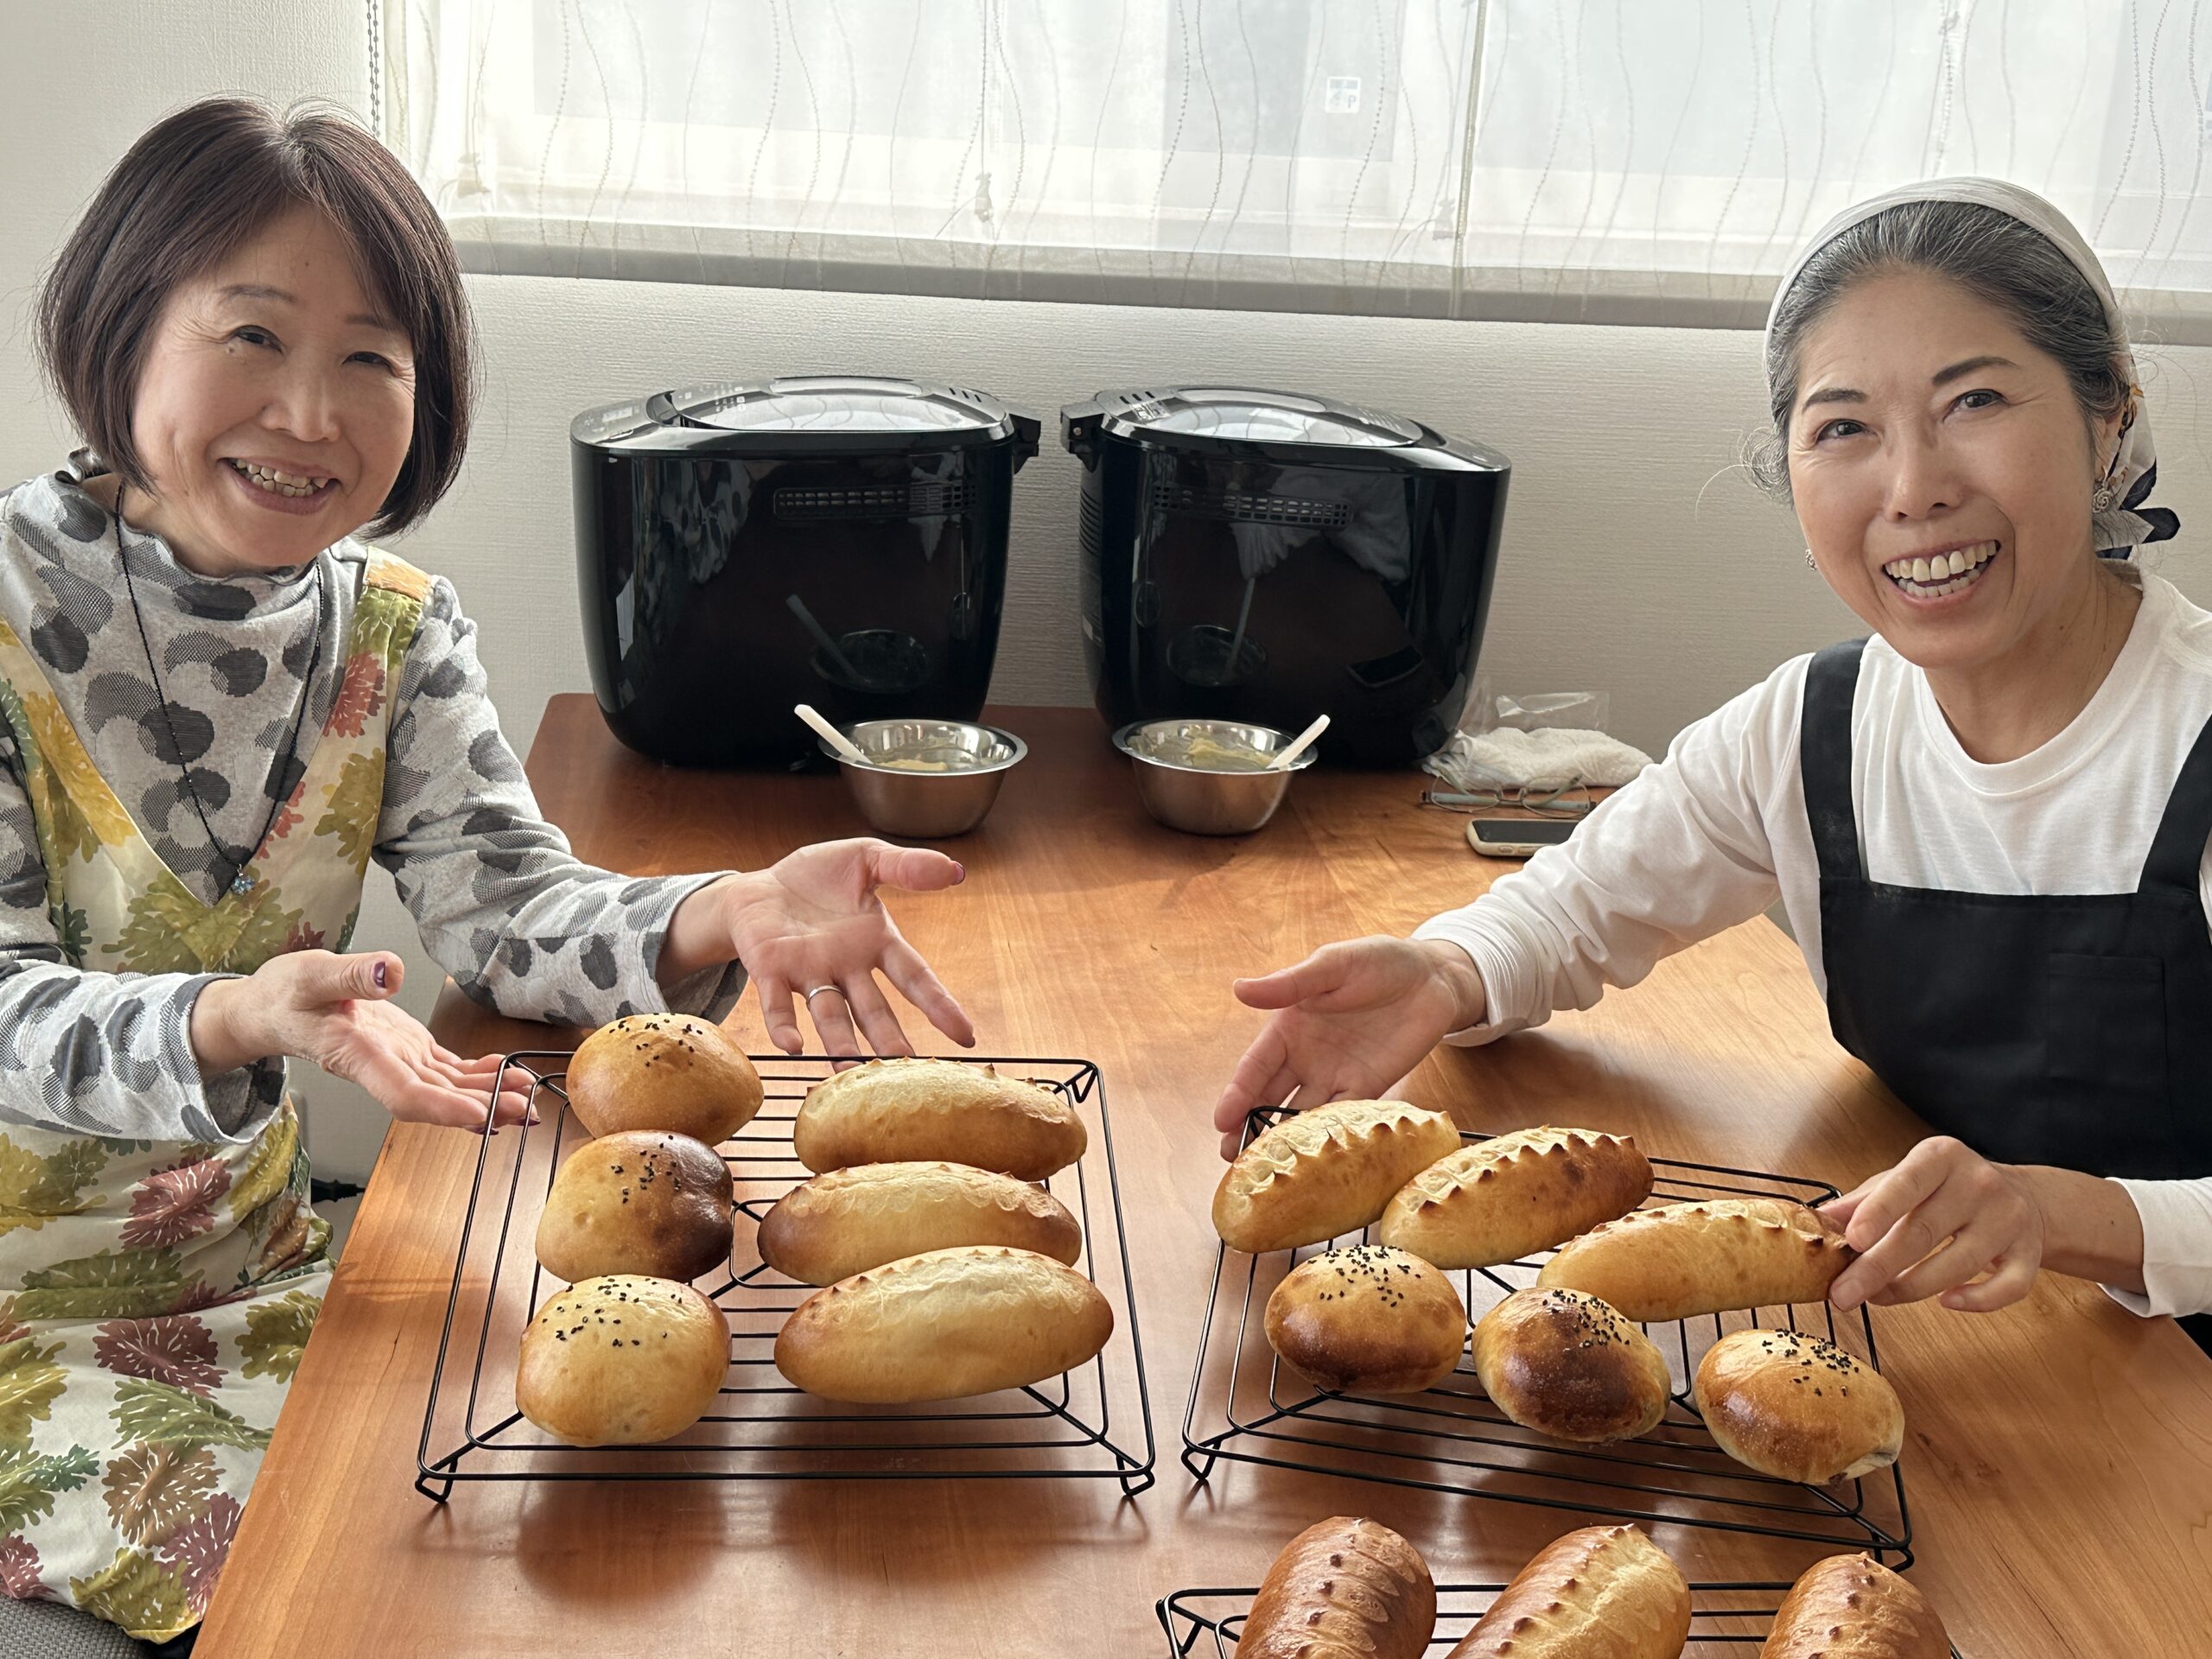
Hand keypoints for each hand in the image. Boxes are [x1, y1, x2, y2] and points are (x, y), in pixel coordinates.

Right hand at [193, 951, 534, 1132]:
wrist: (273, 1007)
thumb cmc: (285, 993)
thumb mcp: (312, 975)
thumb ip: (351, 976)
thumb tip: (389, 970)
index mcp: (356, 1055)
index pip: (402, 1093)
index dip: (441, 1108)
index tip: (478, 1115)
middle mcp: (381, 1067)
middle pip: (435, 1098)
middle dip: (481, 1107)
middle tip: (526, 1108)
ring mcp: (397, 1061)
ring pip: (447, 1087)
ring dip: (487, 1094)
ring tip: (528, 1094)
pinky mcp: (406, 1050)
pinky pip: (446, 1070)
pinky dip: (477, 1074)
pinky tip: (506, 1072)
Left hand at [721, 838, 974, 1059]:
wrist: (759, 885)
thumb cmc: (818, 875)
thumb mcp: (867, 858)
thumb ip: (906, 866)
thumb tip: (956, 870)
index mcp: (875, 942)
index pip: (914, 977)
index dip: (939, 1004)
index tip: (966, 1036)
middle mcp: (846, 967)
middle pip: (873, 1009)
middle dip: (888, 1038)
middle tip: (905, 1067)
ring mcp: (808, 973)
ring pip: (829, 1015)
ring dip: (840, 1043)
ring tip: (850, 1068)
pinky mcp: (770, 970)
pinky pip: (778, 1003)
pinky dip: (783, 1025)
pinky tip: (792, 1046)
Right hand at [1210, 937, 1484, 1159]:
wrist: (1432, 978)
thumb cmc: (1377, 961)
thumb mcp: (1332, 966)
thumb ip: (1290, 984)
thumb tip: (1239, 989)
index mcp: (1289, 1028)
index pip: (1255, 1068)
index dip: (1237, 1095)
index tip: (1220, 1122)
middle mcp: (1307, 1058)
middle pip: (1271, 1100)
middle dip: (1249, 1130)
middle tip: (1231, 1161)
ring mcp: (1337, 1077)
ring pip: (1302, 1117)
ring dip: (1284, 1142)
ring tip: (1266, 1171)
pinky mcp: (1370, 1089)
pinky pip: (1344, 1118)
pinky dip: (1327, 1139)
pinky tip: (1314, 1161)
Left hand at [1822, 1136, 2044, 1312]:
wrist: (2022, 1197)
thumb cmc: (1946, 1189)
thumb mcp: (1904, 1179)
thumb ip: (1865, 1200)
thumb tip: (1819, 1222)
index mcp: (1941, 1157)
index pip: (1906, 1184)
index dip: (1878, 1213)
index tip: (1851, 1241)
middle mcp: (1979, 1183)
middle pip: (1924, 1232)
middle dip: (1877, 1269)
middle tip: (1843, 1294)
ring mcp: (2009, 1218)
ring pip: (1959, 1264)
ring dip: (1911, 1288)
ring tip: (1877, 1298)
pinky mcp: (2030, 1253)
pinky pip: (2007, 1287)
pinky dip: (1977, 1301)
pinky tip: (1947, 1303)